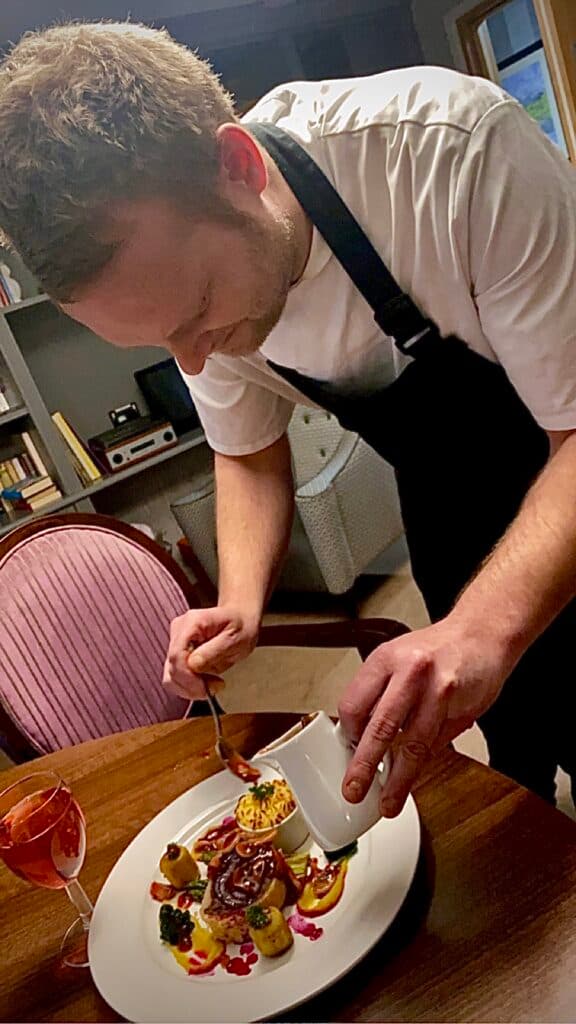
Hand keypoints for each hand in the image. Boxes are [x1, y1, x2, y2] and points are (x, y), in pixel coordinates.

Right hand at [163, 605, 259, 699]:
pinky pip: (175, 676)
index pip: (177, 654)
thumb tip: (193, 665)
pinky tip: (204, 683)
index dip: (188, 677)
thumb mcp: (235, 638)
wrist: (240, 619)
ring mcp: (175, 641)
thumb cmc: (240, 626)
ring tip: (212, 686)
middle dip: (191, 685)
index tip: (205, 689)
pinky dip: (188, 686)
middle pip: (172, 667)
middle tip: (214, 688)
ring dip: (189, 688)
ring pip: (170, 675)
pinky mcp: (177, 653)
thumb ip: (213, 651)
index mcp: (192, 622)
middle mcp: (179, 630)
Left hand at [338, 614, 518, 817]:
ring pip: (413, 743)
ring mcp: (438, 688)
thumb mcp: (397, 661)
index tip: (347, 754)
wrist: (481, 634)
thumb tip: (361, 739)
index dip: (349, 735)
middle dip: (365, 765)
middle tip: (355, 790)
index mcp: (384, 659)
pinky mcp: (460, 706)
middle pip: (381, 727)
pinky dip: (425, 762)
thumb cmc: (436, 651)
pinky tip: (415, 775)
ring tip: (389, 800)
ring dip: (399, 778)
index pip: (354, 705)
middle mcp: (409, 671)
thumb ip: (379, 696)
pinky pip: (438, 743)